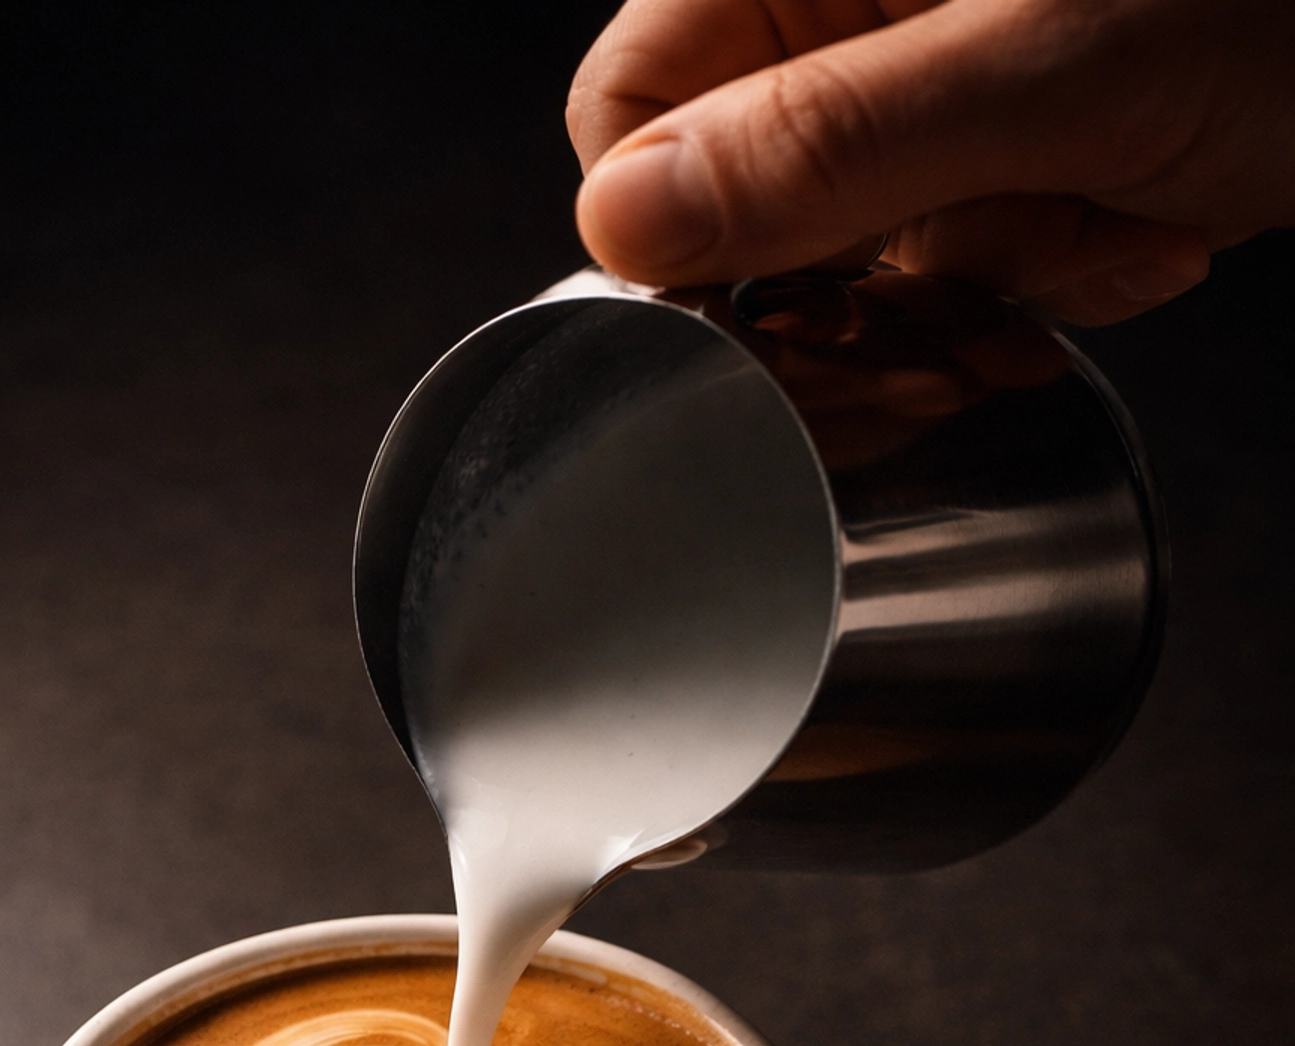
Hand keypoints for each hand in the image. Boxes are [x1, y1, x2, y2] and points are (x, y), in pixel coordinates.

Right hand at [569, 0, 1294, 323]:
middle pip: (753, 210)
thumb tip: (629, 223)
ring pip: (869, 265)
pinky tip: (1148, 221)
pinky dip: (1063, 270)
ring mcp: (932, 84)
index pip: (631, 112)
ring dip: (999, 277)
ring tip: (1115, 208)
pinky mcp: (1007, 147)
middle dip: (881, 267)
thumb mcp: (1044, 74)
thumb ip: (825, 147)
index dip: (689, 226)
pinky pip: (967, 269)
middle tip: (1015, 231)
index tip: (788, 287)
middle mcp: (855, 14)